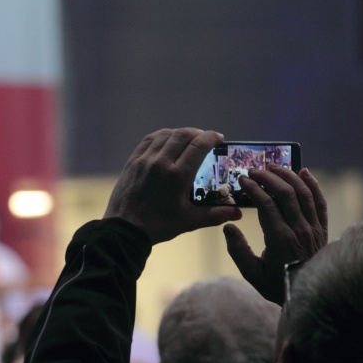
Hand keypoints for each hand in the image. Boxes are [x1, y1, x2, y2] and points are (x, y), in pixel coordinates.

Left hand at [104, 128, 241, 243]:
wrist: (125, 229)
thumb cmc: (159, 226)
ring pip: (166, 134)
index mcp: (177, 176)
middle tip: (207, 139)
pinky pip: (149, 139)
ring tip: (189, 139)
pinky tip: (168, 140)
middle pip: (183, 135)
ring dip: (181, 133)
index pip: (198, 145)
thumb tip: (238, 213)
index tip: (219, 138)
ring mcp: (145, 160)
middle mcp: (161, 162)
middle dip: (198, 133)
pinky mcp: (133, 161)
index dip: (211, 137)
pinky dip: (163, 136)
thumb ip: (215, 215)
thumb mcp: (189, 221)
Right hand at [223, 165, 326, 304]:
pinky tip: (304, 172)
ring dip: (288, 176)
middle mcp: (299, 230)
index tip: (242, 180)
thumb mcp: (252, 274)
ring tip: (273, 166)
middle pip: (285, 193)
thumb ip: (238, 250)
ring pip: (303, 193)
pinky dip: (313, 184)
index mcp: (280, 239)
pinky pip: (320, 202)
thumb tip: (228, 226)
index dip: (253, 188)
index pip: (266, 204)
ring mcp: (313, 228)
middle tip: (254, 171)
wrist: (309, 295)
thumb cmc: (278, 285)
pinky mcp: (322, 229)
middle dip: (267, 177)